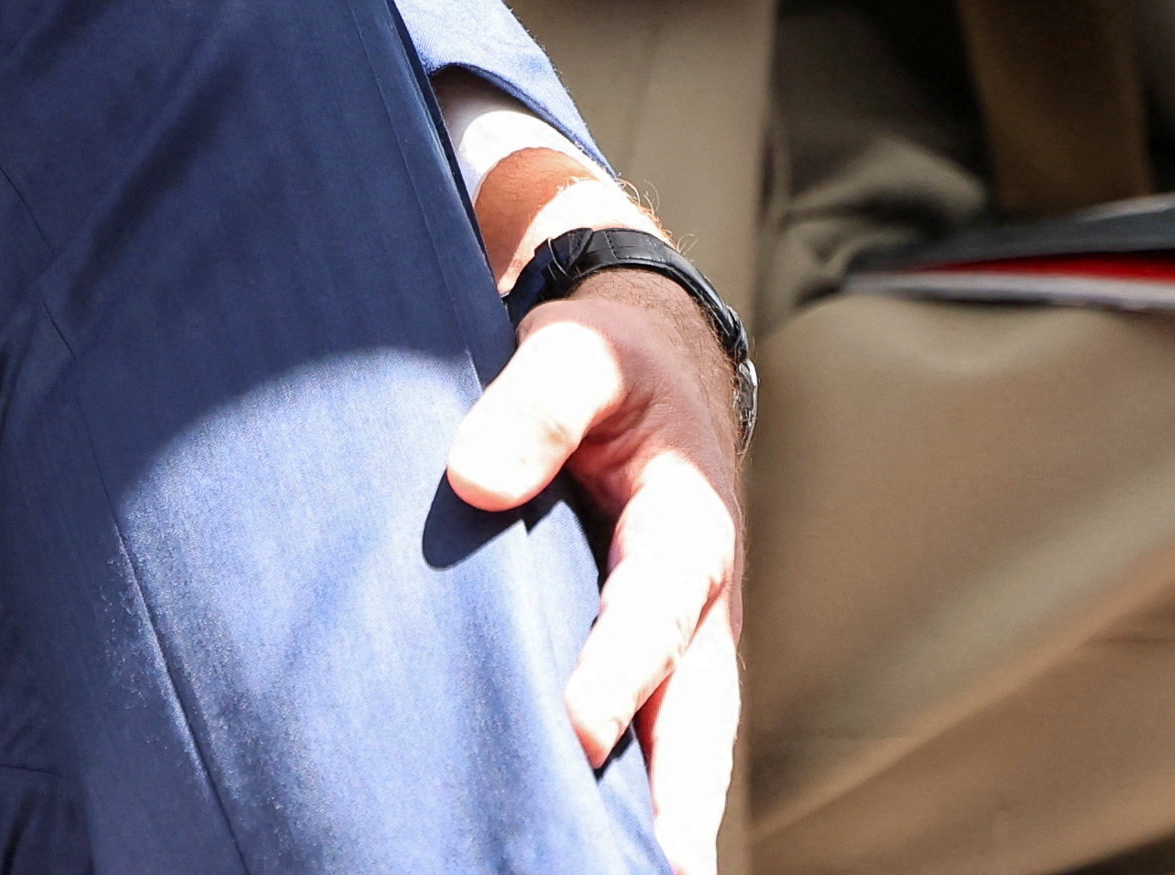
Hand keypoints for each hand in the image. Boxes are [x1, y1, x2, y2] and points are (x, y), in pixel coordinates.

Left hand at [448, 166, 745, 874]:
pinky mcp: (653, 652)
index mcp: (688, 526)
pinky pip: (651, 731)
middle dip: (674, 798)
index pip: (649, 613)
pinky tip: (586, 837)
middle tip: (651, 868)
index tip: (573, 731)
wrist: (650, 365)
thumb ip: (535, 403)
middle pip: (695, 715)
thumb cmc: (609, 363)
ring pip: (682, 742)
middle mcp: (701, 601)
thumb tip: (473, 479)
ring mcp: (684, 637)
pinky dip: (633, 790)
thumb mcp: (576, 352)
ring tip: (618, 874)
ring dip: (661, 813)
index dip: (614, 673)